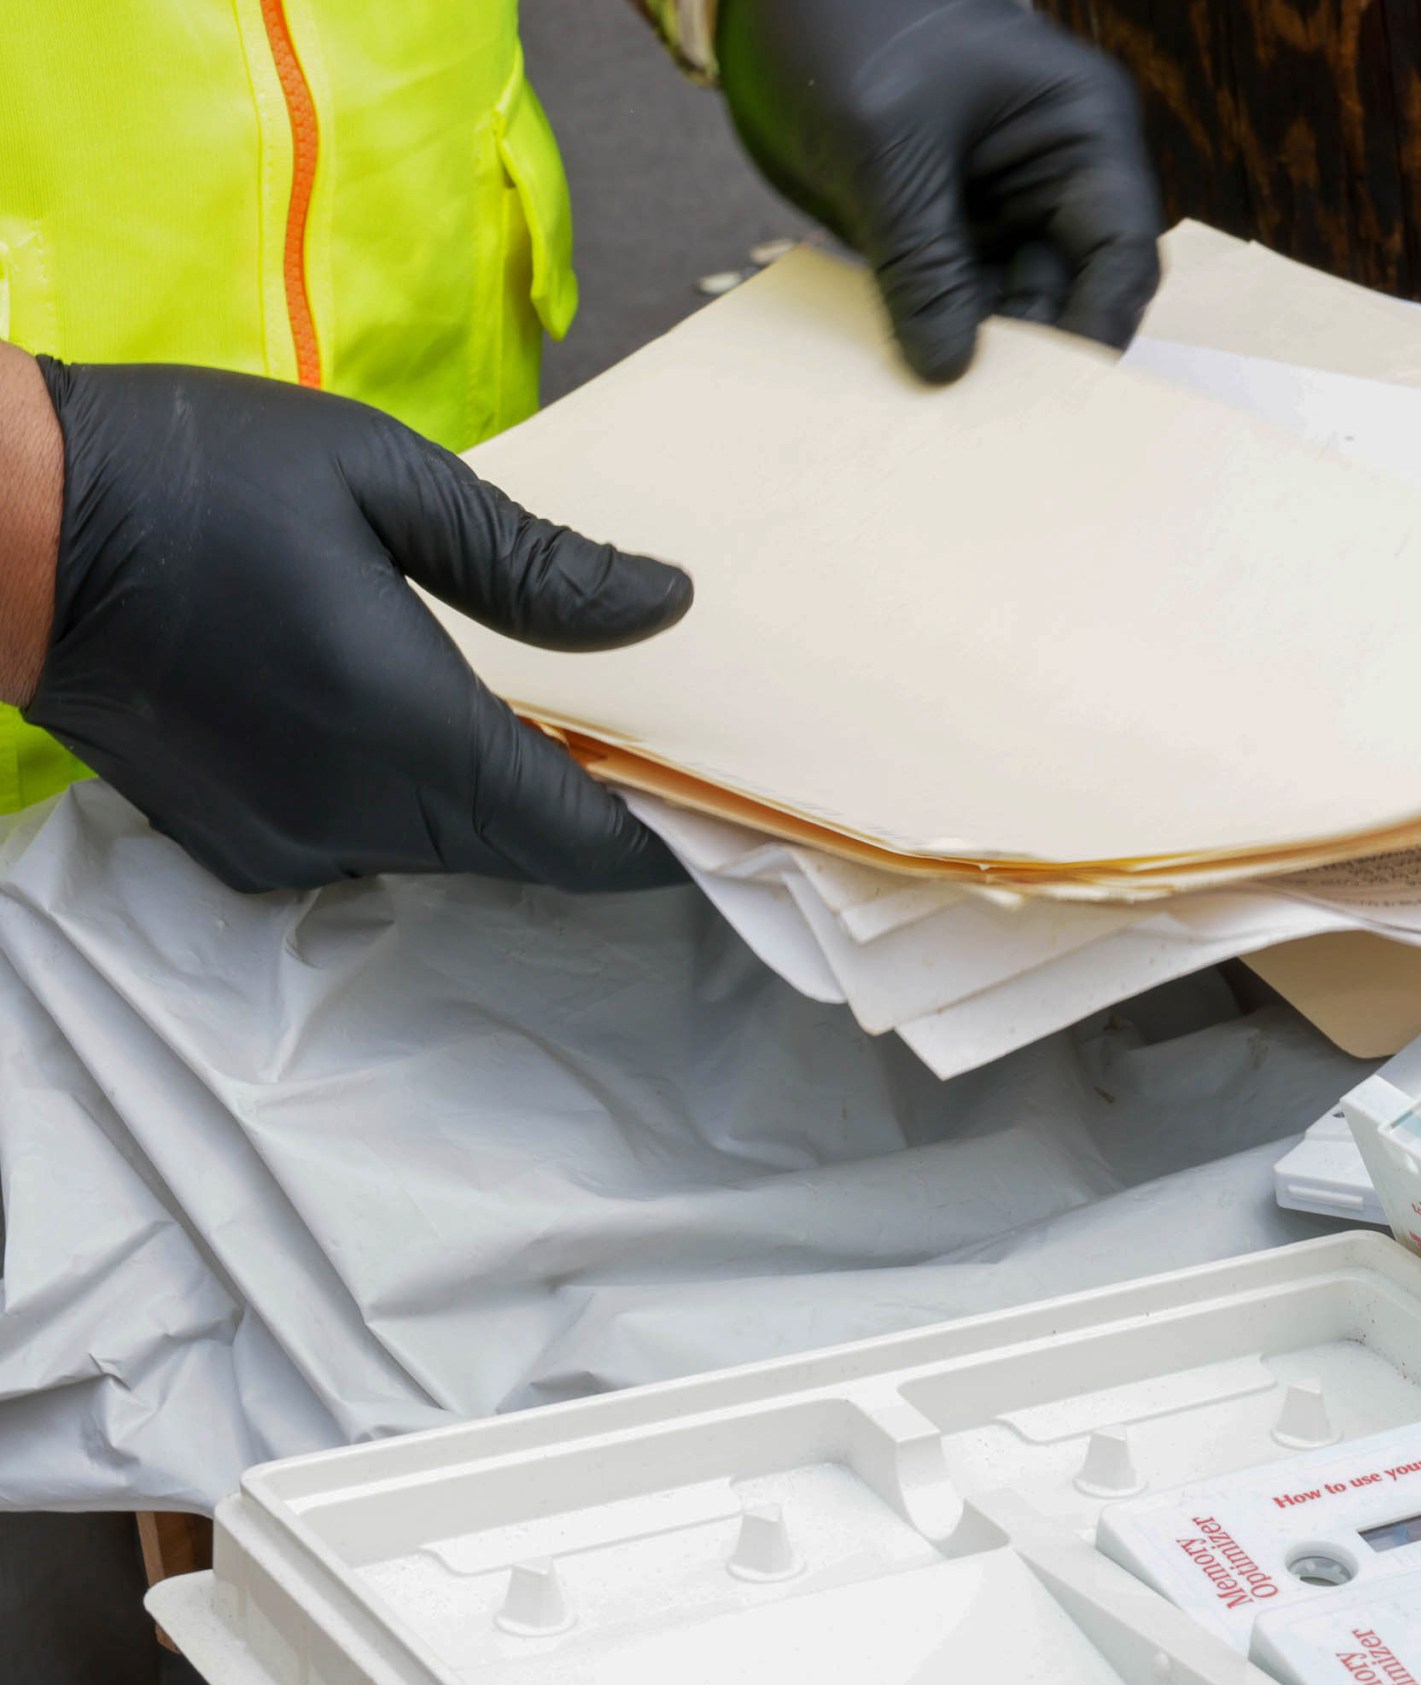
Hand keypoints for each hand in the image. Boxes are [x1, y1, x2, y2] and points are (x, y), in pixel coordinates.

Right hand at [12, 358, 690, 892]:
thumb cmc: (191, 474)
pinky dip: (423, 807)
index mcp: (406, 730)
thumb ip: (535, 564)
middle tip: (663, 758)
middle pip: (528, 855)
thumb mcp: (386, 480)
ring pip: (453, 856)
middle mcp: (353, 813)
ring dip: (509, 809)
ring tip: (562, 733)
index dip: (670, 838)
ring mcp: (287, 840)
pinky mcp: (236, 840)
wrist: (0, 522)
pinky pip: (371, 848)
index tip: (731, 811)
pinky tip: (432, 730)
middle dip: (601, 819)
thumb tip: (667, 608)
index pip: (585, 837)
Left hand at [720, 0, 1161, 383]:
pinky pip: (961, 297)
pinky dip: (939, 332)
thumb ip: (924, 265)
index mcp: (1081, 130)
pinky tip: (915, 373)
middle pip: (1077, 292)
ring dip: (984, 353)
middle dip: (1037, 353)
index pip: (1121, 253)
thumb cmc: (846, 27)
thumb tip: (950, 372)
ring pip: (1017, 306)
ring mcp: (1007, 203)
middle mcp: (1059, 173)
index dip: (1097, 329)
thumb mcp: (884, 153)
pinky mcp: (953, 226)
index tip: (1057, 395)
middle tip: (993, 420)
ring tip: (949, 409)